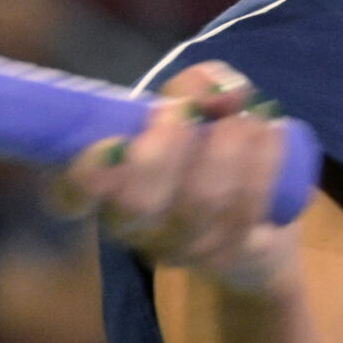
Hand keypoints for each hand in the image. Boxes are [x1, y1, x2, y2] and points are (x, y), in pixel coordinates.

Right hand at [51, 62, 297, 291]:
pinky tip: (271, 133)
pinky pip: (246, 210)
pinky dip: (262, 164)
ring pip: (201, 203)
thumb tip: (218, 91)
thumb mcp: (190, 109)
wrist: (257, 222)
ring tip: (246, 115)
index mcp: (104, 191)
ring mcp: (184, 249)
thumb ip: (194, 87)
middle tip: (187, 111)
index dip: (86, 175)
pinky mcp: (231, 256)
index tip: (112, 141)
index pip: (71, 195)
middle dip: (166, 149)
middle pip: (138, 204)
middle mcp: (136, 229)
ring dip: (227, 147)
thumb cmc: (203, 150)